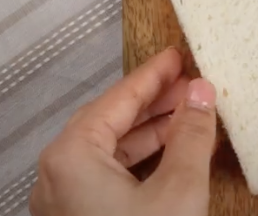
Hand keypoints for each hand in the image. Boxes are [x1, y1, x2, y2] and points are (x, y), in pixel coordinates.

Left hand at [30, 47, 218, 215]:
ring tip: (186, 118)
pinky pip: (104, 177)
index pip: (117, 99)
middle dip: (152, 102)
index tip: (177, 56)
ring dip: (147, 133)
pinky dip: (136, 162)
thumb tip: (202, 92)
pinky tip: (168, 157)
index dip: (153, 75)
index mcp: (70, 157)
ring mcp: (62, 201)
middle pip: (108, 122)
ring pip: (106, 152)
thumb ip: (190, 135)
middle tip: (189, 86)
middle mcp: (55, 176)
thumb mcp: (178, 190)